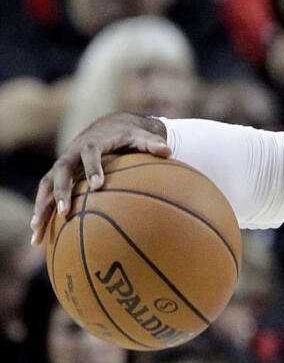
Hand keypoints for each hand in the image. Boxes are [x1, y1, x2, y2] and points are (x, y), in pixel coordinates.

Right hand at [31, 112, 169, 244]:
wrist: (108, 127)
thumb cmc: (128, 135)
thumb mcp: (141, 136)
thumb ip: (152, 143)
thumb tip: (168, 150)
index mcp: (93, 142)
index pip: (90, 152)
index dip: (92, 167)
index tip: (97, 185)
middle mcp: (72, 153)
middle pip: (61, 170)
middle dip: (61, 190)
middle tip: (64, 211)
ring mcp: (63, 165)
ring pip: (46, 184)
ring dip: (41, 205)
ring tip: (36, 229)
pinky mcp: (59, 176)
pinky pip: (46, 194)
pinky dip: (41, 211)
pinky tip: (37, 235)